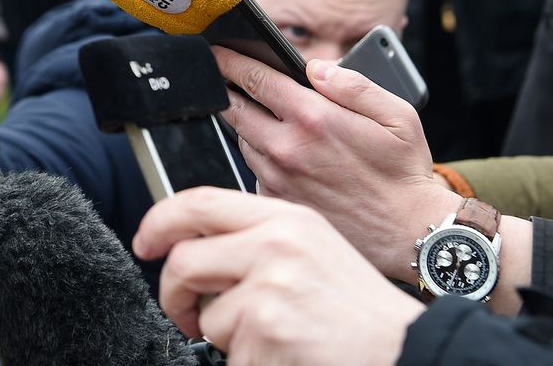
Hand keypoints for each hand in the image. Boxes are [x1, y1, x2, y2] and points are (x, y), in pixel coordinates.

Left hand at [134, 188, 424, 365]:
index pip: (198, 203)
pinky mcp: (267, 330)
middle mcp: (275, 245)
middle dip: (175, 296)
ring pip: (207, 317)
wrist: (407, 351)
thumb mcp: (311, 248)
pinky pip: (229, 355)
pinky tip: (286, 357)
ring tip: (273, 338)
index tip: (145, 243)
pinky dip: (249, 364)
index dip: (158, 222)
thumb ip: (256, 237)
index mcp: (286, 218)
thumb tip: (193, 245)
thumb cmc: (359, 310)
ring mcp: (270, 288)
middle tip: (187, 313)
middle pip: (185, 262)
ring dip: (228, 339)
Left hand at [213, 48, 456, 280]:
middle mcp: (287, 147)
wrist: (409, 236)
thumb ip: (353, 85)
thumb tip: (316, 67)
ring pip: (242, 139)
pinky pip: (253, 171)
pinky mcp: (275, 202)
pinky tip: (283, 157)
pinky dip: (260, 158)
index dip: (231, 60)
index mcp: (314, 118)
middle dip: (227, 89)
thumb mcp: (397, 116)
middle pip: (234, 107)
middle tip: (227, 79)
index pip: (254, 78)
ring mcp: (277, 177)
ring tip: (265, 119)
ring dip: (246, 125)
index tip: (218, 51)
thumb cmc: (405, 176)